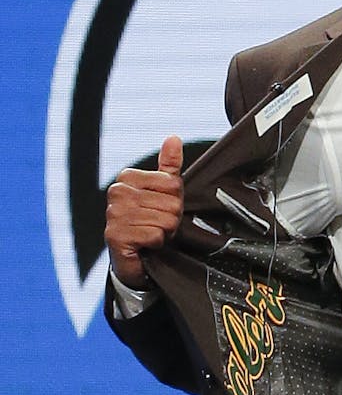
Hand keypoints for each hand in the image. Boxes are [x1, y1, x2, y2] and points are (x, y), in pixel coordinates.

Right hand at [105, 135, 183, 289]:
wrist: (134, 256)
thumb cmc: (150, 220)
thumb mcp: (164, 191)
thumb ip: (169, 165)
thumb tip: (173, 138)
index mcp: (127, 177)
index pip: (174, 184)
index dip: (175, 200)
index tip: (161, 208)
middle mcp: (116, 192)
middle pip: (172, 203)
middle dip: (171, 219)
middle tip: (156, 225)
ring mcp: (113, 214)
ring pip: (165, 220)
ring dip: (164, 232)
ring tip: (151, 234)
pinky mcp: (115, 236)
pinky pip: (154, 236)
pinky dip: (155, 243)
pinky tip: (144, 245)